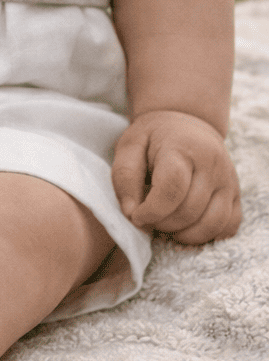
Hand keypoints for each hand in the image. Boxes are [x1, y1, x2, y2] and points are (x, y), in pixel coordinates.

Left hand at [111, 110, 241, 244]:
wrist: (187, 123)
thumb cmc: (153, 138)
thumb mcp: (130, 147)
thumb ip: (125, 177)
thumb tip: (131, 213)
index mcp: (182, 147)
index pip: (172, 188)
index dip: (152, 210)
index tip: (137, 216)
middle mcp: (212, 163)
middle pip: (190, 210)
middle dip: (163, 223)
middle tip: (149, 218)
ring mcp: (228, 180)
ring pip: (212, 223)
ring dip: (184, 235)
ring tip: (166, 224)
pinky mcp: (236, 194)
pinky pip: (229, 227)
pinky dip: (207, 236)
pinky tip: (187, 228)